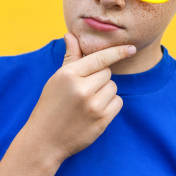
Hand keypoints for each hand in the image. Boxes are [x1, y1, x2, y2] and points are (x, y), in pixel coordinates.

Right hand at [22, 33, 135, 161]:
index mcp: (69, 75)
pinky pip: (118, 102)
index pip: (99, 58)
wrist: (44, 140)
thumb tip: (70, 35)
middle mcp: (82, 89)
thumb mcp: (56, 80)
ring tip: (87, 102)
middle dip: (99, 79)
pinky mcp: (101, 120)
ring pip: (113, 87)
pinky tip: (94, 111)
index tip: (131, 48)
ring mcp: (93, 106)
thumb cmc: (50, 106)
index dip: (117, 52)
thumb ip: (70, 58)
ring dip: (105, 92)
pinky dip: (110, 105)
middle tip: (84, 90)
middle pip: (107, 73)